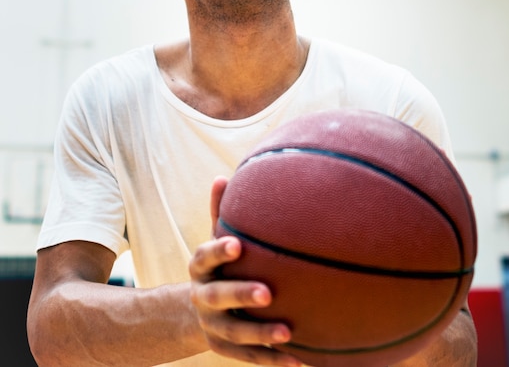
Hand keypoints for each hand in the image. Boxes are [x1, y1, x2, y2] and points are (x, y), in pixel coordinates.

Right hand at [188, 178, 301, 365]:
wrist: (193, 311)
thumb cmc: (218, 266)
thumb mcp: (214, 239)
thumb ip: (219, 213)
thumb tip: (221, 177)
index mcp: (200, 268)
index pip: (204, 257)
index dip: (219, 251)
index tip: (238, 245)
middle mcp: (202, 297)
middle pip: (216, 297)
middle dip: (240, 294)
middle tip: (267, 293)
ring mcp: (212, 325)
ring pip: (233, 331)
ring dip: (259, 333)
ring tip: (287, 331)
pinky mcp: (224, 348)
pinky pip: (247, 356)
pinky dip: (270, 360)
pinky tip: (297, 361)